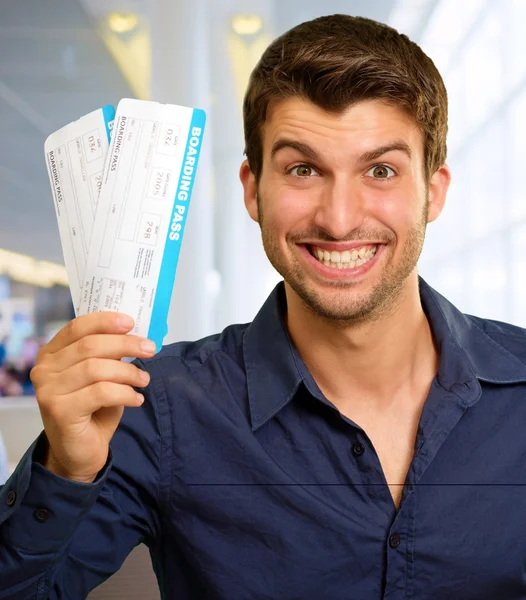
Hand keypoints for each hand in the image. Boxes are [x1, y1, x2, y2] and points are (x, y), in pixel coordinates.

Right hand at [30, 313, 155, 482]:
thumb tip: (136, 335)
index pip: (77, 327)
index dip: (105, 321)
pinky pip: (101, 392)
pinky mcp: (59, 410)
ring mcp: (48, 390)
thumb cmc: (92, 410)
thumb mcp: (101, 376)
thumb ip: (108, 355)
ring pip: (96, 368)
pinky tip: (136, 399)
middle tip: (150, 349)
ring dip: (128, 372)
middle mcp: (44, 370)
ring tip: (145, 380)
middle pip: (90, 345)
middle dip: (125, 344)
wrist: (79, 452)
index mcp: (51, 354)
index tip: (130, 322)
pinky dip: (125, 393)